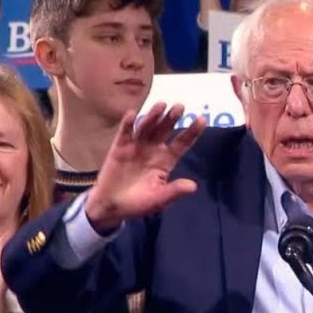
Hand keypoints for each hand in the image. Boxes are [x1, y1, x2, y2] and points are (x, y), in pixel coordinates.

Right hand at [84, 104, 206, 233]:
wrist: (111, 207)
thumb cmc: (138, 203)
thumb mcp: (158, 199)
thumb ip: (174, 191)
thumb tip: (193, 186)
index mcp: (166, 161)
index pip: (182, 143)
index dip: (192, 132)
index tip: (202, 119)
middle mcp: (153, 149)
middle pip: (165, 130)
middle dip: (172, 118)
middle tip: (180, 107)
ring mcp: (136, 146)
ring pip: (147, 127)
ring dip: (153, 116)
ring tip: (162, 105)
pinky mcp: (120, 147)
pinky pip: (125, 133)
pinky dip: (128, 123)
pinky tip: (132, 114)